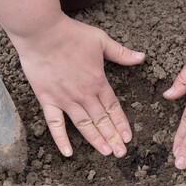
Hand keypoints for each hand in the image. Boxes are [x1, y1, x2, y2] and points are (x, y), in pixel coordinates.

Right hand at [18, 14, 144, 157]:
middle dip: (112, 137)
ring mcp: (65, 99)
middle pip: (101, 120)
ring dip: (96, 140)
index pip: (113, 108)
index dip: (121, 123)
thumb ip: (122, 53)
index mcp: (98, 81)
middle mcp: (84, 94)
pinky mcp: (47, 99)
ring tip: (106, 153)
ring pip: (84, 125)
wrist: (43, 32)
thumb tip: (142, 57)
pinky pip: (54, 124)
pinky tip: (68, 152)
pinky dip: (61, 139)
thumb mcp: (102, 41)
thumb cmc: (72, 35)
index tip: (128, 137)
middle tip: (121, 153)